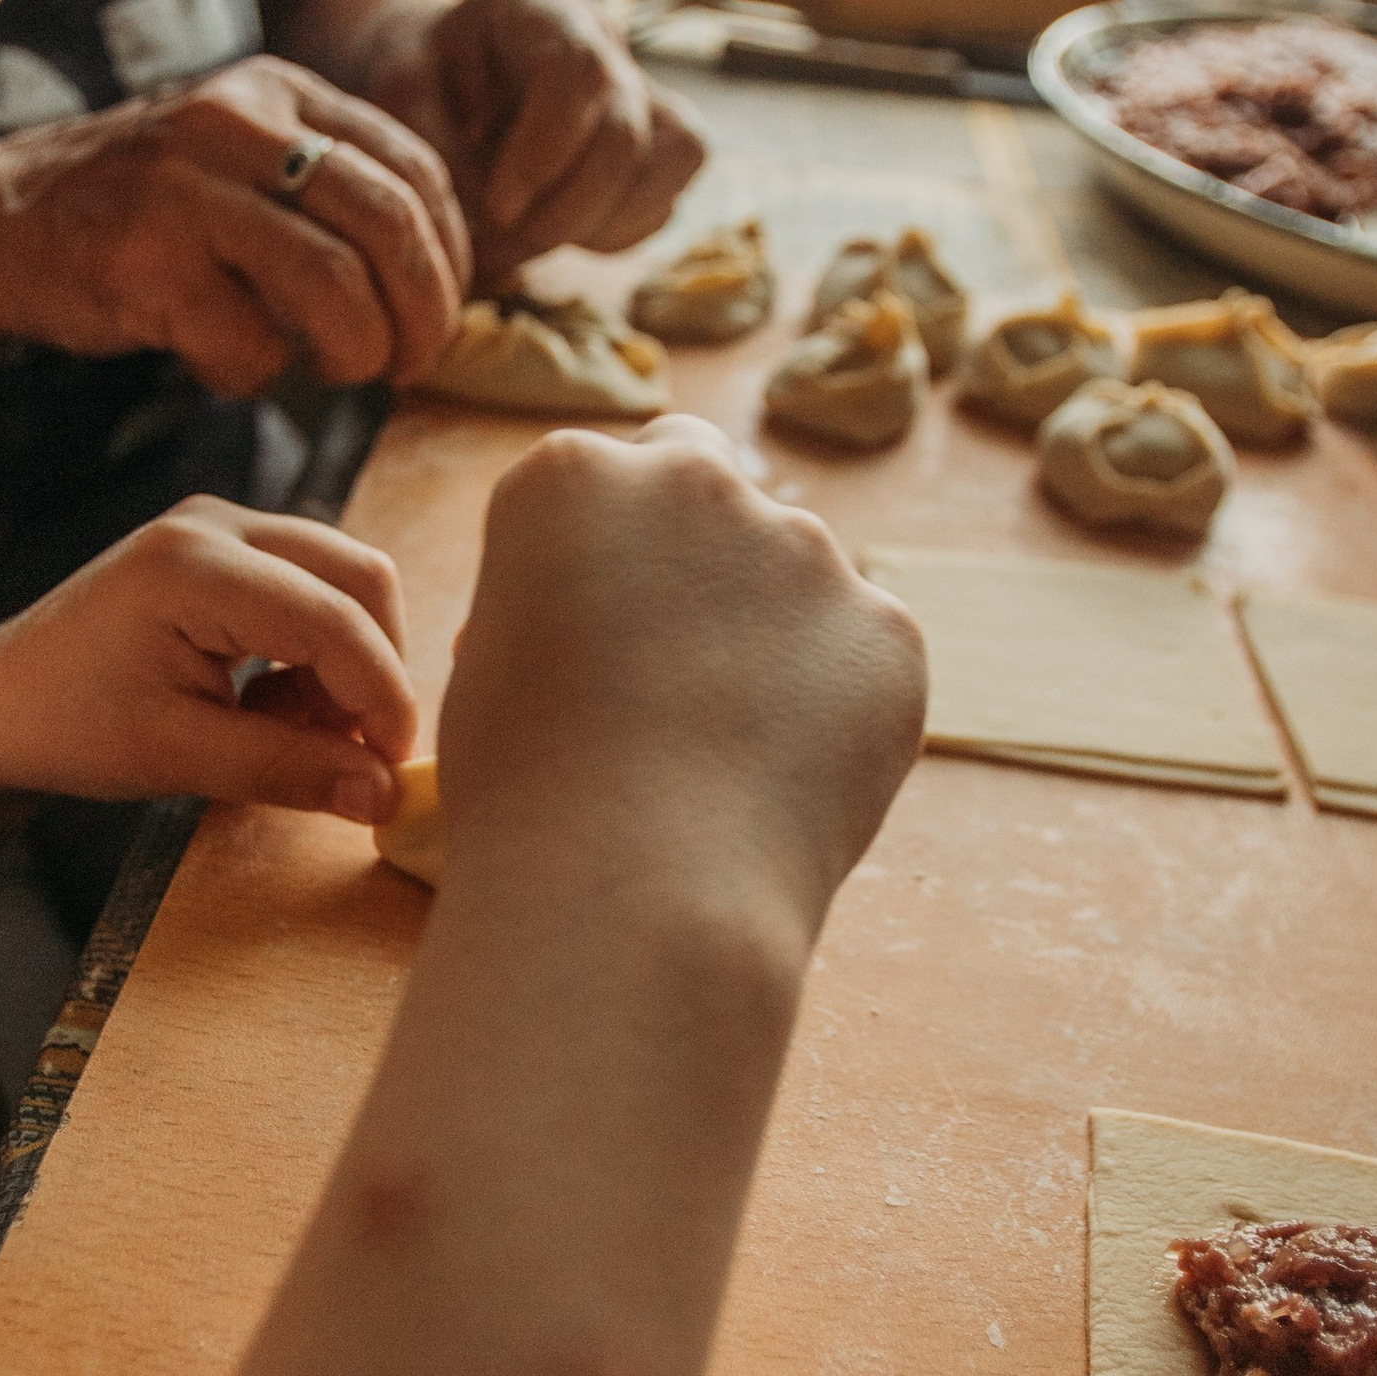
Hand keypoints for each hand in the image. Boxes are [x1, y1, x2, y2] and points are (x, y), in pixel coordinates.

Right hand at [0, 57, 468, 392]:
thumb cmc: (136, 209)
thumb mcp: (236, 156)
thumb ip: (324, 185)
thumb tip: (436, 273)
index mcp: (276, 92)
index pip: (415, 171)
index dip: (451, 258)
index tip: (438, 314)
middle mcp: (237, 125)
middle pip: (391, 225)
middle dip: (423, 314)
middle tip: (408, 365)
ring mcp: (187, 190)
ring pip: (335, 285)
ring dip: (355, 351)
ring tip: (336, 372)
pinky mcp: (144, 263)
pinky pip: (248, 343)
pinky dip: (256, 374)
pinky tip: (227, 364)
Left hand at [0, 500, 417, 824]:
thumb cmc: (68, 728)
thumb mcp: (178, 758)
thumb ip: (288, 768)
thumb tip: (386, 794)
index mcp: (195, 565)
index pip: (334, 619)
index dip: (382, 696)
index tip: (394, 770)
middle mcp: (217, 524)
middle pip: (356, 577)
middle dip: (376, 669)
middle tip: (366, 755)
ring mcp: (220, 529)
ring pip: (340, 581)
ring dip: (348, 663)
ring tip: (307, 738)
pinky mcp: (222, 551)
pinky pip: (307, 590)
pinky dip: (317, 654)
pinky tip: (275, 709)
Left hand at [359, 0, 705, 285]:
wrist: (435, 79)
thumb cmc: (417, 82)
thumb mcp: (401, 103)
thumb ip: (445, 155)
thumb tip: (502, 226)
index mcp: (535, 6)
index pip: (578, 70)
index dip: (547, 151)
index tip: (499, 208)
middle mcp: (601, 37)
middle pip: (627, 127)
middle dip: (570, 205)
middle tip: (506, 235)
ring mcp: (638, 85)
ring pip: (673, 157)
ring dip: (603, 219)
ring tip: (530, 232)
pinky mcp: (655, 138)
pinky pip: (667, 193)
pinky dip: (618, 229)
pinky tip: (561, 227)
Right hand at [436, 417, 925, 940]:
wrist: (632, 900)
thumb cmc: (523, 800)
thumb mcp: (489, 670)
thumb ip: (559, 603)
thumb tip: (610, 615)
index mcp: (573, 477)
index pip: (604, 476)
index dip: (602, 554)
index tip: (596, 624)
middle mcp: (695, 485)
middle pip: (704, 485)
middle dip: (694, 546)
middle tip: (676, 659)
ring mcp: (806, 552)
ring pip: (793, 573)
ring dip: (768, 630)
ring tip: (724, 755)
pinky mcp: (887, 631)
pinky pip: (858, 653)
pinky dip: (833, 703)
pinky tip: (783, 781)